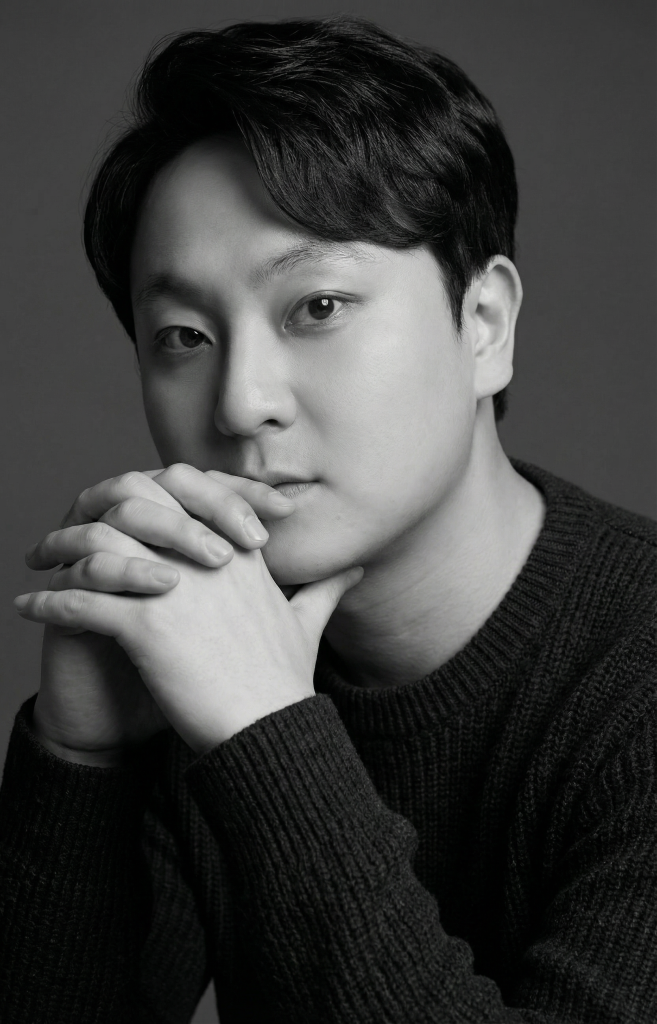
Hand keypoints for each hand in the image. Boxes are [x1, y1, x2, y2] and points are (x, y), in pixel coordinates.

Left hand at [21, 465, 297, 762]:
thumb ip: (325, 589)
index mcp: (235, 551)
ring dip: (59, 551)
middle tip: (60, 533)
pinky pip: (83, 601)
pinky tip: (27, 609)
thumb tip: (355, 571)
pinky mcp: (148, 629)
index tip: (113, 516)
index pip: (179, 499)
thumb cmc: (286, 682)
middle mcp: (204, 559)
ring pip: (100, 544)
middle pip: (133, 506)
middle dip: (90, 513)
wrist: (272, 731)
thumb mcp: (309, 623)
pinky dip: (49, 602)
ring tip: (36, 564)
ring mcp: (176, 590)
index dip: (140, 502)